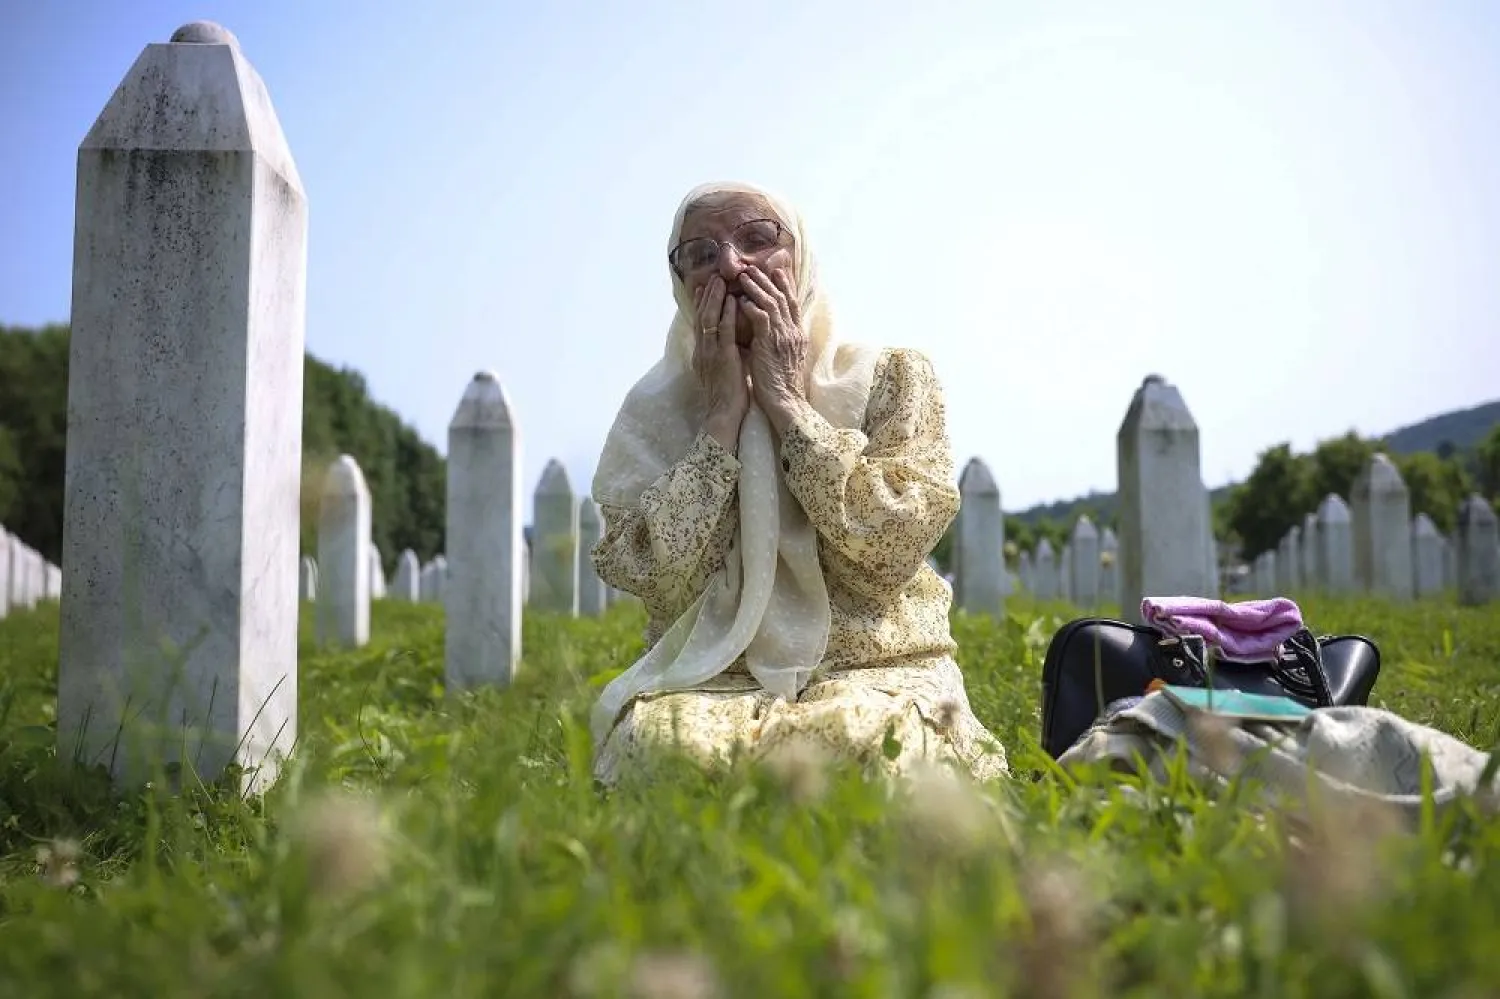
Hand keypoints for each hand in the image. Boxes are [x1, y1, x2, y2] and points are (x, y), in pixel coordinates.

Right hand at [692, 275, 750, 449]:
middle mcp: (702, 349)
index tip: (705, 288)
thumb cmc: (728, 396)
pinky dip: (726, 313)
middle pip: (702, 316)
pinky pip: (723, 330)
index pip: (701, 323)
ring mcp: (710, 352)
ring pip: (710, 318)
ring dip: (715, 297)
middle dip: (708, 295)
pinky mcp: (722, 356)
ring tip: (721, 280)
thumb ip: (723, 354)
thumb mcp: (723, 370)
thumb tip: (731, 343)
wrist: (724, 414)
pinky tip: (731, 299)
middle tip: (713, 276)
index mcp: (702, 353)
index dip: (703, 305)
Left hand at [738, 264, 808, 424]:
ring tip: (744, 276)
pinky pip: (761, 318)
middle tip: (755, 267)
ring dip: (757, 288)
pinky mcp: (770, 343)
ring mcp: (782, 336)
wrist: (784, 400)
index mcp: (797, 334)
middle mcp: (792, 331)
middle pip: (782, 298)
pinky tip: (741, 300)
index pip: (793, 303)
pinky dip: (752, 307)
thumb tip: (773, 327)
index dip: (785, 285)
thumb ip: (781, 338)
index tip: (777, 271)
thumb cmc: (781, 382)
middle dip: (768, 280)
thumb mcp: (786, 355)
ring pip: (771, 303)